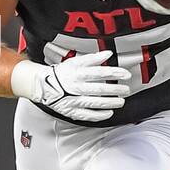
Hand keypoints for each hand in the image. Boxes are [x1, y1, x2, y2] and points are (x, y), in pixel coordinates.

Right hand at [10, 51, 130, 122]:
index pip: (99, 72)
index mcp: (77, 73)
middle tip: (126, 90)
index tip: (126, 74)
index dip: (114, 73)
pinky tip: (109, 112)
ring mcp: (73, 100)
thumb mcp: (76, 62)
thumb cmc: (62, 73)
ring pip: (95, 103)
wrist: (43, 85)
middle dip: (116, 90)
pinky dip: (100, 115)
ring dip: (111, 103)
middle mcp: (76, 87)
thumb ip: (93, 58)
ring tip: (121, 101)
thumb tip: (108, 53)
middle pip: (99, 89)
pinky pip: (88, 115)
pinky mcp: (72, 111)